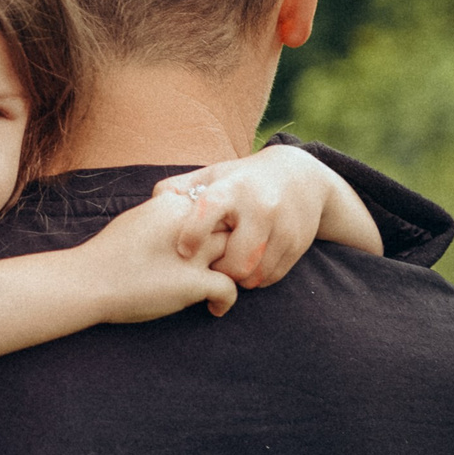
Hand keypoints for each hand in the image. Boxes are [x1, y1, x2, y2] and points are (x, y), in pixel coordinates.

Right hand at [72, 191, 242, 320]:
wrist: (88, 282)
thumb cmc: (106, 256)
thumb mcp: (137, 221)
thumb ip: (165, 219)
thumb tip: (186, 226)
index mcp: (172, 204)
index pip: (212, 206)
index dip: (214, 226)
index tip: (208, 244)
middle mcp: (188, 223)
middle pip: (228, 228)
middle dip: (230, 245)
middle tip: (225, 264)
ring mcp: (193, 254)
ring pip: (234, 255)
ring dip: (233, 270)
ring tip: (224, 283)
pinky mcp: (194, 282)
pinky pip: (230, 287)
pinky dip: (226, 301)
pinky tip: (214, 308)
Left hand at [153, 144, 380, 289]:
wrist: (301, 177)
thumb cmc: (241, 181)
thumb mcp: (213, 176)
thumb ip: (180, 189)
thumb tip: (152, 204)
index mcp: (233, 187)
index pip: (210, 208)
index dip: (193, 233)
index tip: (184, 251)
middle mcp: (261, 206)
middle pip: (236, 258)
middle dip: (218, 269)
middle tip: (209, 266)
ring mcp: (284, 226)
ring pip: (254, 273)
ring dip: (236, 278)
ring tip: (226, 268)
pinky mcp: (298, 243)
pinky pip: (271, 276)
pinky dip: (255, 279)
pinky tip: (246, 267)